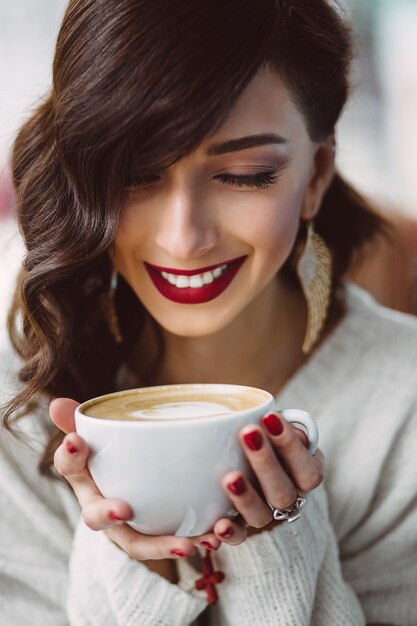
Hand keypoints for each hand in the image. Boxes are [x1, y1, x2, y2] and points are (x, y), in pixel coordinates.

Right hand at [49, 398, 247, 558]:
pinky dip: (190, 542)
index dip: (69, 455)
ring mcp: (127, 530)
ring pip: (138, 543)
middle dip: (107, 513)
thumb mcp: (99, 438)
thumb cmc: (113, 461)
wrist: (136, 494)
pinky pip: (169, 546)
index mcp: (86, 479)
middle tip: (123, 509)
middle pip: (96, 517)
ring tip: (186, 543)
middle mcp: (102, 509)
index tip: (77, 440)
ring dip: (161, 545)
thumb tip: (56, 402)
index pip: (69, 466)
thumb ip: (83, 420)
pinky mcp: (156, 539)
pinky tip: (212, 536)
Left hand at [218, 412, 323, 538]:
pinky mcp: (242, 525)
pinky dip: (229, 533)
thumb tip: (283, 422)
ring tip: (230, 477)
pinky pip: (239, 536)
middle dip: (265, 462)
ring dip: (246, 498)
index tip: (270, 416)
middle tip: (248, 433)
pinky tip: (218, 525)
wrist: (247, 454)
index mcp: (306, 473)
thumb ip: (281, 424)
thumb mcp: (277, 426)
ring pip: (261, 516)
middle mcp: (290, 498)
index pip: (308, 469)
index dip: (290, 445)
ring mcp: (267, 514)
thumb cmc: (266, 432)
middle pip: (283, 492)